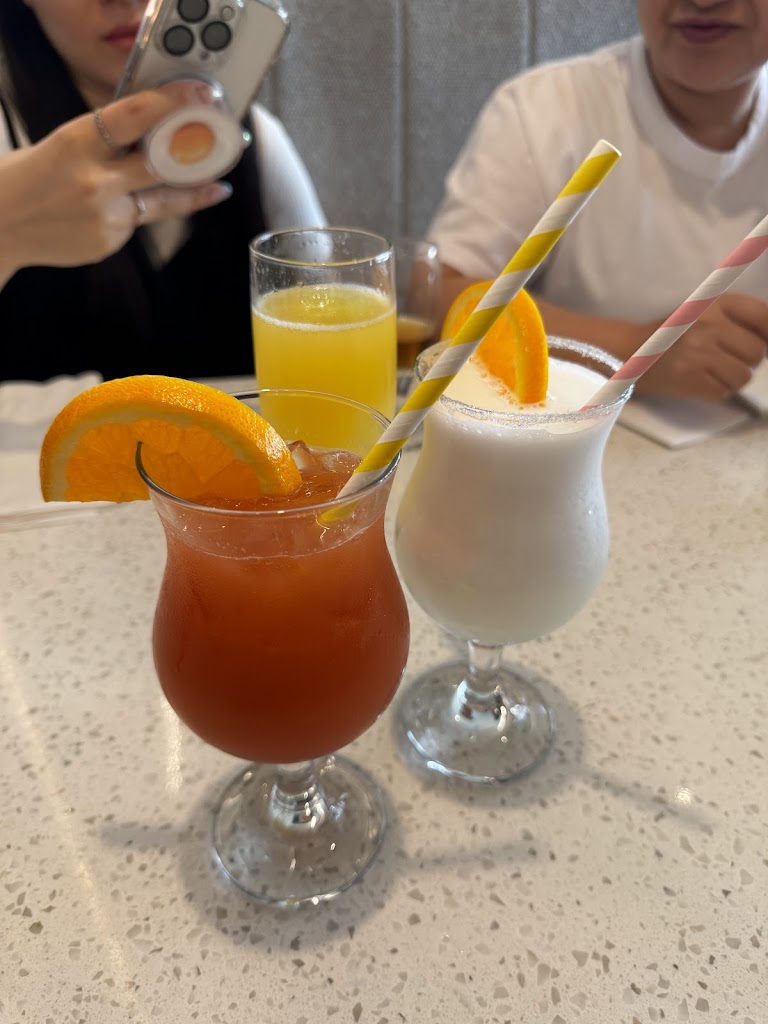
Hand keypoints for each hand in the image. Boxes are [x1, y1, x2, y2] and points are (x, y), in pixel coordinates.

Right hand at [0, 81, 230, 277]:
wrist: (2, 226)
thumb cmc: (30, 178)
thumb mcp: (63, 145)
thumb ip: (107, 141)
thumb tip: (154, 129)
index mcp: (78, 141)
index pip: (135, 114)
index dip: (174, 102)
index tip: (202, 94)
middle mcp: (96, 179)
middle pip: (161, 163)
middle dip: (198, 153)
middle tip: (229, 145)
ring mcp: (106, 215)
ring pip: (162, 199)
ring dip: (192, 191)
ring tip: (218, 186)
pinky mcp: (111, 241)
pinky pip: (138, 221)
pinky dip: (138, 212)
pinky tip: (127, 209)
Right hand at [634, 292, 767, 400]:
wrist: (631, 351)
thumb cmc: (674, 333)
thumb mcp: (707, 312)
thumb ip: (740, 320)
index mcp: (716, 303)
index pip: (764, 317)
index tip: (759, 343)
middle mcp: (708, 324)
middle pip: (757, 352)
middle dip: (747, 361)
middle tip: (726, 360)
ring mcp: (697, 351)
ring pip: (743, 376)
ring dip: (732, 380)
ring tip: (713, 372)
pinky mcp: (688, 377)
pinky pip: (723, 392)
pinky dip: (715, 391)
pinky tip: (700, 381)